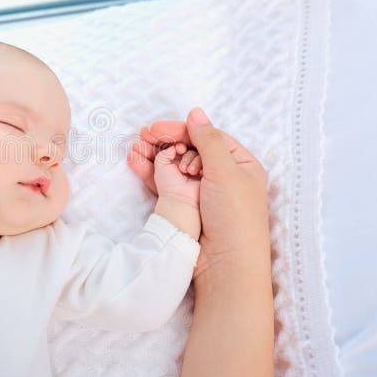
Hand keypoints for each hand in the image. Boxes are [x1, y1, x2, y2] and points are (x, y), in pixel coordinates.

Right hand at [129, 108, 268, 279]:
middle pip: (189, 148)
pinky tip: (136, 160)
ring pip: (174, 164)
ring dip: (155, 153)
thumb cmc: (235, 217)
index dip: (184, 130)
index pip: (209, 138)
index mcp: (240, 164)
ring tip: (136, 146)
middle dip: (166, 140)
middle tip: (144, 134)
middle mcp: (221, 176)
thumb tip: (196, 112)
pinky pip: (165, 181)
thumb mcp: (226, 172)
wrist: (225, 265)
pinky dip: (150, 170)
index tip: (160, 127)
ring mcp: (200, 191)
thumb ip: (208, 140)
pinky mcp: (184, 206)